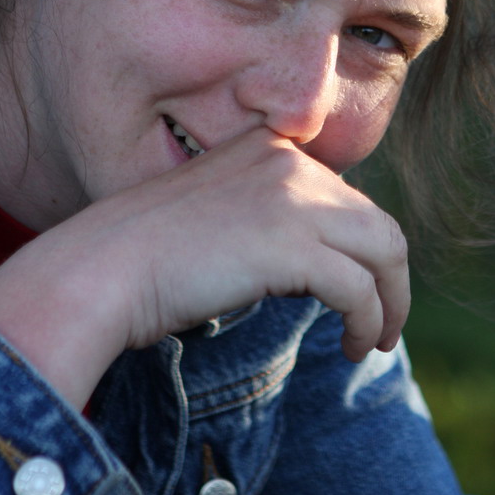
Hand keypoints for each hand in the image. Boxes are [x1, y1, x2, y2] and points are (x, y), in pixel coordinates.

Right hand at [0, 128, 408, 407]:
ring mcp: (293, 200)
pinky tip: (352, 346)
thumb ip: (270, 216)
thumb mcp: (220, 212)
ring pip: (384, 250)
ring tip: (375, 340)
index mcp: (271, 147)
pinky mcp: (291, 246)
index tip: (359, 283)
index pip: (344, 194)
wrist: (103, 267)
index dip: (360, 244)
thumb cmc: (148, 253)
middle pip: (376, 221)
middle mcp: (290, 163)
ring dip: (390, 302)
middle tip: (382, 320)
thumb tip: (319, 259)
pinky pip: (359, 290)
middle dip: (390, 276)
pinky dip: (368, 322)